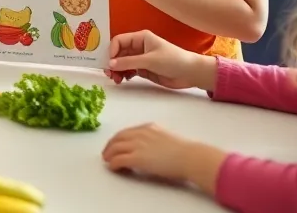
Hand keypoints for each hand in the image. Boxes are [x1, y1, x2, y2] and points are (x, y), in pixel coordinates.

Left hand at [103, 123, 225, 193]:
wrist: (190, 157)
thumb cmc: (185, 151)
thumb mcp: (167, 137)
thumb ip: (156, 138)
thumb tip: (151, 147)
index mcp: (148, 127)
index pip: (127, 131)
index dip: (119, 139)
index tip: (116, 144)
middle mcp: (140, 133)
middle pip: (118, 138)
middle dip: (110, 145)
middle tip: (107, 153)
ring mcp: (137, 145)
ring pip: (115, 148)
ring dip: (109, 154)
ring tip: (107, 160)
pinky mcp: (137, 158)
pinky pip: (118, 160)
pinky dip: (113, 164)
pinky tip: (113, 168)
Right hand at [106, 30, 215, 89]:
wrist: (190, 73)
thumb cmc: (172, 60)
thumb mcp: (149, 60)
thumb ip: (129, 62)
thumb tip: (110, 64)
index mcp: (140, 38)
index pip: (119, 41)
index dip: (112, 50)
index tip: (109, 63)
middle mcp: (139, 47)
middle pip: (119, 53)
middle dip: (113, 62)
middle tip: (109, 74)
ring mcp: (141, 58)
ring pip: (122, 63)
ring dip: (117, 70)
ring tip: (116, 79)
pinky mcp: (144, 69)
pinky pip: (129, 70)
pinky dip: (124, 74)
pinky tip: (124, 79)